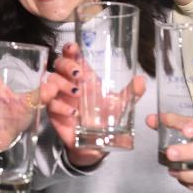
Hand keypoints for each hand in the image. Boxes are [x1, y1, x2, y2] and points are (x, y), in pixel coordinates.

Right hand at [47, 43, 145, 166]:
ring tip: (77, 93)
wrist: (96, 145)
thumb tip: (142, 80)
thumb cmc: (105, 119)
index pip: (73, 57)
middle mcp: (69, 84)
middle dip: (66, 65)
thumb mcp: (120, 106)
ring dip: (63, 85)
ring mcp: (59, 97)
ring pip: (51, 81)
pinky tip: (73, 113)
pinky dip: (60, 106)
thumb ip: (131, 93)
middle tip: (78, 74)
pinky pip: (50, 104)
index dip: (70, 50)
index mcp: (85, 77)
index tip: (72, 47)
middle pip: (58, 64)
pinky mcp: (53, 112)